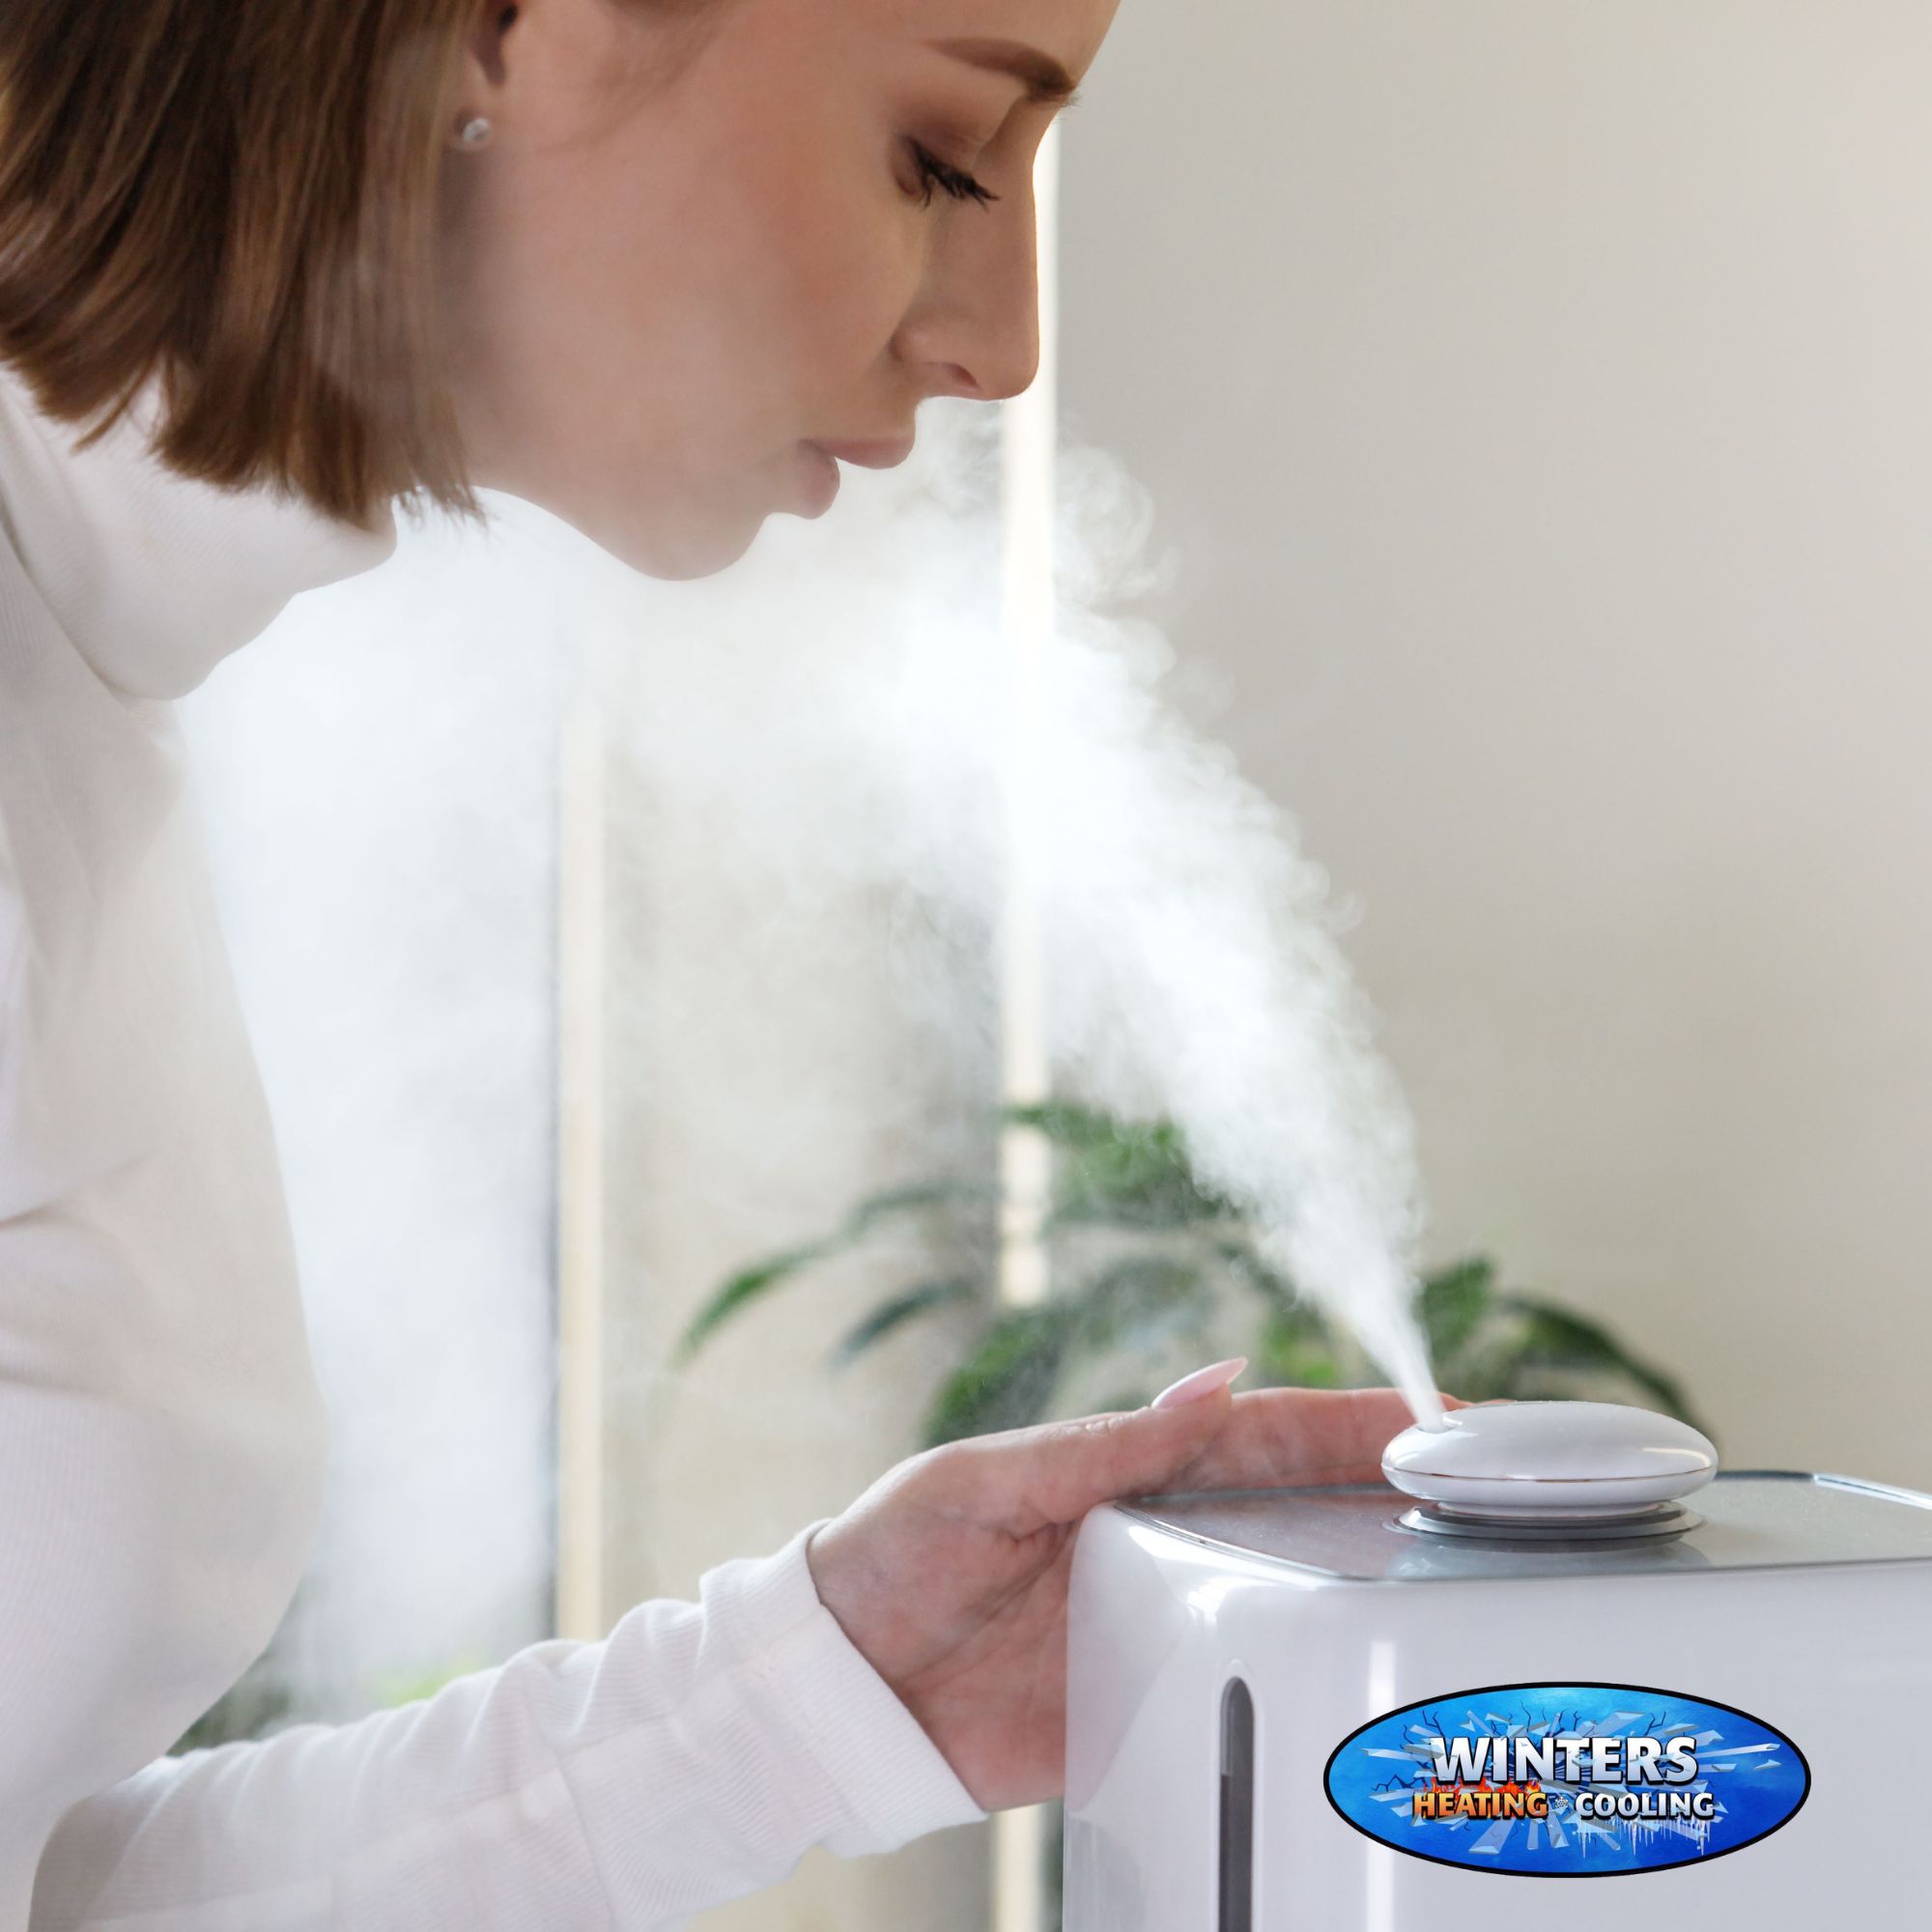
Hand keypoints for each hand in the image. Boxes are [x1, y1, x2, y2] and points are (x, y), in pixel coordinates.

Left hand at [806, 1369, 1465, 1809]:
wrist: (836, 1686)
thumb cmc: (895, 1552)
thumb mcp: (990, 1479)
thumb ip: (1106, 1445)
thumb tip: (1216, 1382)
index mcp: (1124, 1469)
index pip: (1261, 1434)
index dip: (1348, 1418)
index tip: (1435, 1407)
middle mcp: (1158, 1539)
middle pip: (1298, 1505)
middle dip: (1392, 1485)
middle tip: (1490, 1482)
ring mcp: (1158, 1621)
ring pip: (1287, 1591)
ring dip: (1370, 1572)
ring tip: (1467, 1564)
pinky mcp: (1145, 1705)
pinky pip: (1240, 1690)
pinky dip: (1302, 1674)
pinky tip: (1363, 1672)